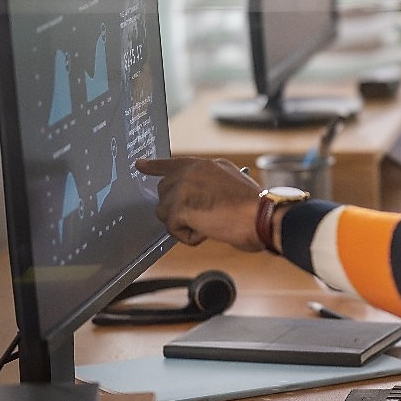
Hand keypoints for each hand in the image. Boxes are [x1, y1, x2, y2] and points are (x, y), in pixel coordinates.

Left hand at [135, 157, 262, 250]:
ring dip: (183, 224)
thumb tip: (197, 199)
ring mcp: (184, 187)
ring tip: (209, 224)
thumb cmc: (255, 208)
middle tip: (201, 218)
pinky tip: (208, 231)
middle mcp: (192, 171)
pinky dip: (189, 237)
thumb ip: (211, 185)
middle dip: (176, 209)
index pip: (173, 163)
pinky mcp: (179, 206)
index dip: (154, 166)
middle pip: (164, 192)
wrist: (261, 216)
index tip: (140, 165)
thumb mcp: (233, 184)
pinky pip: (173, 229)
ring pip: (165, 212)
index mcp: (206, 165)